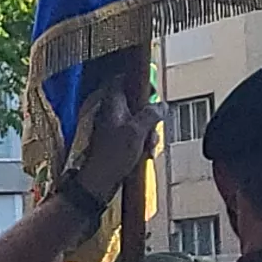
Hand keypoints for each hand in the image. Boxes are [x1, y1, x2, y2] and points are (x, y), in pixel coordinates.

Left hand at [72, 84, 159, 202]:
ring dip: (148, 132)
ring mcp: (114, 127)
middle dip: (149, 115)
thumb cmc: (112, 156)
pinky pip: (135, 136)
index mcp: (112, 104)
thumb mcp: (137, 131)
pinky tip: (144, 152)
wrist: (100, 181)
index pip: (122, 80)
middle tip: (154, 126)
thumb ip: (151, 115)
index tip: (151, 89)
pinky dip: (142, 142)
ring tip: (149, 144)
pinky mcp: (117, 141)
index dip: (138, 82)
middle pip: (136, 103)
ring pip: (138, 121)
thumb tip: (161, 106)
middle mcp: (111, 113)